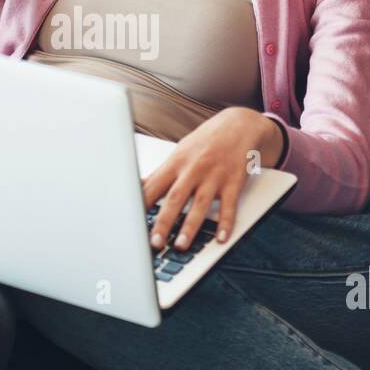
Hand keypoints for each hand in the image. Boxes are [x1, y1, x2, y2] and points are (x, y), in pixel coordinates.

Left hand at [143, 107, 284, 250]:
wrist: (239, 125)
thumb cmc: (205, 142)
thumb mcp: (179, 153)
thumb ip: (161, 173)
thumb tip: (138, 187)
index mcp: (176, 163)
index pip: (154, 186)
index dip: (141, 204)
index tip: (131, 222)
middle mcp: (194, 169)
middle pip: (175, 198)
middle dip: (164, 221)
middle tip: (155, 242)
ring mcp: (214, 176)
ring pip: (200, 204)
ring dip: (190, 226)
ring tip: (181, 245)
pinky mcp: (234, 182)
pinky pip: (229, 206)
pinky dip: (226, 223)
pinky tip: (221, 238)